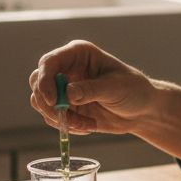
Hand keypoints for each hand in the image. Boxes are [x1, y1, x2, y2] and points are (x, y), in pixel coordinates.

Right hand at [28, 40, 158, 135]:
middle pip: (37, 81)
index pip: (49, 62)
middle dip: (47, 102)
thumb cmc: (134, 90)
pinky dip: (65, 126)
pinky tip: (87, 127)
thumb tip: (68, 94)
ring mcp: (63, 88)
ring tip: (84, 124)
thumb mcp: (116, 88)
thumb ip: (91, 90)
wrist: (142, 110)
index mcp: (78, 54)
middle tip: (64, 117)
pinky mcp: (65, 107)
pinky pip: (52, 117)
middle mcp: (66, 68)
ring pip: (40, 102)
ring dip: (59, 117)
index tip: (53, 100)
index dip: (45, 80)